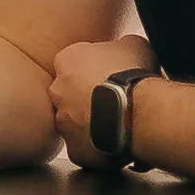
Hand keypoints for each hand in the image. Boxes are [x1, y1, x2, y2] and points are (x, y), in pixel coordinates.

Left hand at [46, 35, 161, 164]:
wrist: (137, 111)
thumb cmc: (133, 75)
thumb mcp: (132, 44)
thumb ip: (120, 46)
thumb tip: (125, 50)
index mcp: (67, 60)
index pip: (74, 62)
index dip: (94, 69)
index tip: (109, 74)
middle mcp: (58, 91)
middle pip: (71, 93)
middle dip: (88, 96)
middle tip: (114, 98)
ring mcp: (63, 122)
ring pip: (76, 123)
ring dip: (92, 122)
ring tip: (119, 121)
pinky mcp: (74, 150)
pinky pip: (85, 148)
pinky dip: (99, 147)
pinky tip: (118, 141)